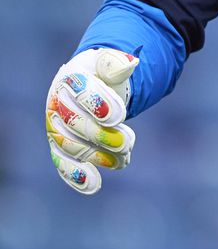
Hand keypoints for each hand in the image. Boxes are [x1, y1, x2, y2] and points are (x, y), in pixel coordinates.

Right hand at [46, 47, 137, 194]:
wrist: (90, 89)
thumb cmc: (102, 76)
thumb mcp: (111, 66)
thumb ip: (117, 65)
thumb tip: (129, 63)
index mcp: (70, 79)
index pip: (80, 90)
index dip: (100, 104)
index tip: (120, 116)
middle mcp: (57, 105)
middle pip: (75, 124)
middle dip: (103, 136)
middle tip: (129, 141)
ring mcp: (57, 129)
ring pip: (72, 147)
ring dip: (99, 156)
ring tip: (124, 160)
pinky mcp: (60, 149)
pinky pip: (63, 164)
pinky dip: (76, 176)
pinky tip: (93, 184)